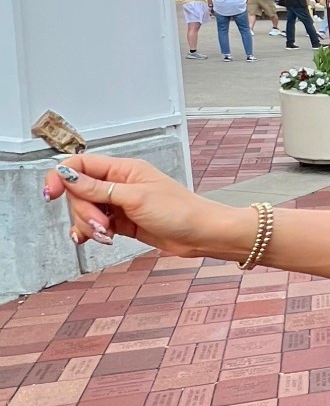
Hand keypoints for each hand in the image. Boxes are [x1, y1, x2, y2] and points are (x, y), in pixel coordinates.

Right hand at [42, 154, 234, 258]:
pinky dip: (92, 233)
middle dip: (83, 211)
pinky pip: (96, 225)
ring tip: (106, 235)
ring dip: (89, 225)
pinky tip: (97, 239)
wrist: (201, 235)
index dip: (61, 177)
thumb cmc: (180, 211)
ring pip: (86, 211)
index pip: (80, 165)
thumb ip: (98, 189)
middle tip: (101, 224)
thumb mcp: (135, 198)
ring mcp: (120, 204)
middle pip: (79, 192)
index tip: (52, 194)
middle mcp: (119, 184)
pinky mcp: (122, 222)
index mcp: (124, 169)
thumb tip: (68, 175)